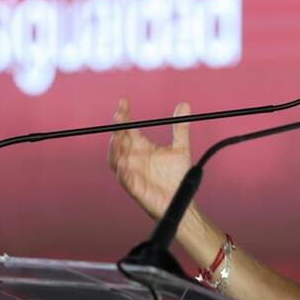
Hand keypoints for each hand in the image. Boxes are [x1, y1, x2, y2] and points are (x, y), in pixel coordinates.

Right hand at [107, 98, 192, 219]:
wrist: (181, 199)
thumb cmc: (176, 176)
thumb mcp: (180, 148)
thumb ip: (180, 127)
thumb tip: (184, 104)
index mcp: (141, 147)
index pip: (128, 127)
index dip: (124, 114)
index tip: (124, 101)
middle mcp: (133, 157)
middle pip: (119, 140)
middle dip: (118, 128)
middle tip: (120, 115)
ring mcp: (131, 172)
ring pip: (115, 158)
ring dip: (114, 147)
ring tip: (117, 136)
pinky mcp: (134, 187)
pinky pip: (124, 178)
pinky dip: (122, 170)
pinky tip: (124, 162)